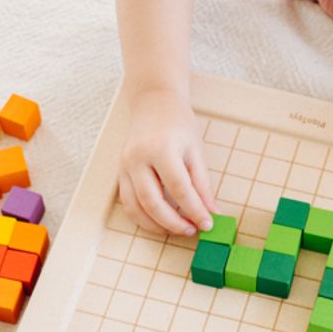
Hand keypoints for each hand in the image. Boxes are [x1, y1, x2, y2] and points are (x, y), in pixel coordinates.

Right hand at [118, 86, 216, 234]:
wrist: (153, 101)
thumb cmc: (177, 122)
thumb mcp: (196, 150)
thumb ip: (203, 184)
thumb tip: (212, 212)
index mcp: (161, 149)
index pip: (180, 189)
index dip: (194, 211)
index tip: (207, 224)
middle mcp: (138, 158)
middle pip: (153, 202)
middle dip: (174, 223)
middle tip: (192, 230)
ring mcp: (125, 166)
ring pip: (136, 207)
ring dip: (156, 225)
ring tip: (177, 229)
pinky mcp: (120, 172)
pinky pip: (128, 202)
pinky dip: (142, 217)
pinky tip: (159, 222)